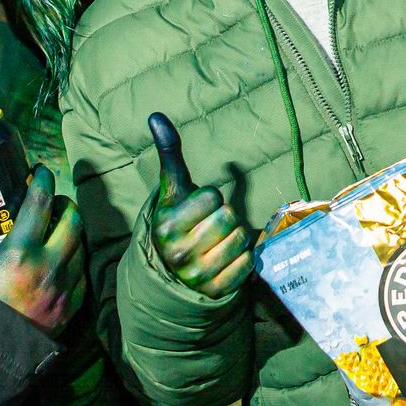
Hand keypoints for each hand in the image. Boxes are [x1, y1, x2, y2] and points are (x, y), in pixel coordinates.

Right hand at [0, 164, 85, 335]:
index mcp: (19, 253)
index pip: (40, 202)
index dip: (43, 180)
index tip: (41, 171)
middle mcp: (48, 267)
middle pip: (73, 220)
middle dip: (67, 204)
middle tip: (55, 200)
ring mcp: (63, 290)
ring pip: (83, 247)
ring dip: (74, 232)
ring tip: (61, 227)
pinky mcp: (69, 310)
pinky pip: (83, 276)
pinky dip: (76, 262)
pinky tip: (65, 259)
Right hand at [147, 112, 252, 298]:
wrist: (172, 273)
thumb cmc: (177, 222)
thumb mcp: (172, 191)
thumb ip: (169, 154)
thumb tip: (156, 115)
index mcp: (166, 227)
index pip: (211, 196)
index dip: (209, 198)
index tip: (197, 209)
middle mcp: (179, 253)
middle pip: (228, 217)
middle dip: (224, 216)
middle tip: (209, 227)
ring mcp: (199, 275)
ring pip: (241, 238)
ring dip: (236, 237)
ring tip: (218, 243)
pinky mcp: (218, 290)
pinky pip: (249, 263)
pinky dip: (245, 258)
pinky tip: (227, 260)